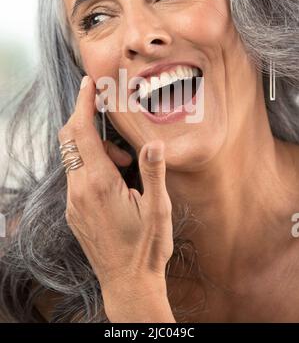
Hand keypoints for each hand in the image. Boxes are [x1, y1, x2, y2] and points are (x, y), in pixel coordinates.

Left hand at [58, 76, 173, 297]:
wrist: (128, 284)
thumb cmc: (146, 247)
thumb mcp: (158, 208)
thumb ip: (153, 171)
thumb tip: (153, 141)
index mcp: (99, 184)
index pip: (82, 132)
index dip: (83, 103)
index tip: (88, 84)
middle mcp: (79, 190)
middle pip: (70, 139)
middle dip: (88, 121)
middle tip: (114, 126)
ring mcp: (73, 202)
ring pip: (73, 157)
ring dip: (95, 148)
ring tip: (125, 164)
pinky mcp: (74, 211)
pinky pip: (75, 175)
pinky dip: (91, 165)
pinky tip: (115, 180)